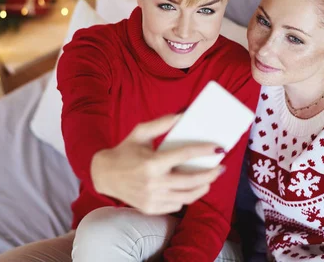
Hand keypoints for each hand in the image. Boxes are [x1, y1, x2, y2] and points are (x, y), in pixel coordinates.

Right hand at [90, 114, 225, 214]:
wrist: (103, 175)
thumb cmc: (124, 151)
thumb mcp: (140, 132)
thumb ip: (162, 123)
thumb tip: (183, 114)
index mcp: (151, 163)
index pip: (184, 156)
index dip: (203, 151)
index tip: (218, 148)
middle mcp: (153, 183)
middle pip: (191, 181)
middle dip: (210, 174)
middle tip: (220, 168)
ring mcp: (152, 198)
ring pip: (187, 197)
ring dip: (202, 188)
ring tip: (210, 180)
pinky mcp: (150, 208)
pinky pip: (176, 205)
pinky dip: (186, 197)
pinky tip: (190, 189)